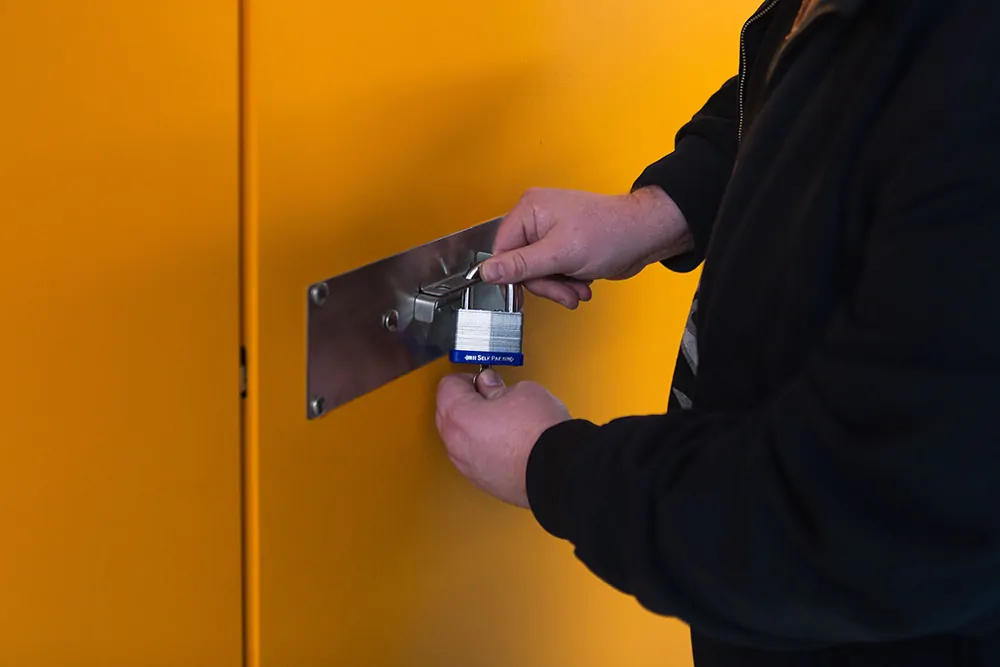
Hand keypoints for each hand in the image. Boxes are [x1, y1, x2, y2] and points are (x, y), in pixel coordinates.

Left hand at [435, 369, 570, 507]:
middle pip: (448, 413)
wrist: (559, 472)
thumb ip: (497, 386)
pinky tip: (507, 442)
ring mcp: (468, 466)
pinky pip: (475, 458)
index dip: (468, 377)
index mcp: (459, 416)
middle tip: (493, 395)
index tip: (484, 377)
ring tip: (503, 420)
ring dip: (474, 427)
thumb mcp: (522, 391)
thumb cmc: (540, 434)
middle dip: (467, 402)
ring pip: (461, 439)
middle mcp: (456, 444)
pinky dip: (484, 448)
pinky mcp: (483, 482)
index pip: (448, 385)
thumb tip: (491, 386)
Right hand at [480, 186, 691, 308]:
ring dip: (557, 288)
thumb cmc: (610, 234)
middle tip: (564, 292)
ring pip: (537, 273)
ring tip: (578, 290)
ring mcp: (550, 233)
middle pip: (519, 265)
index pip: (502, 249)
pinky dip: (566, 284)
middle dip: (544, 284)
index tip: (527, 289)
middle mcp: (536, 219)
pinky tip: (582, 285)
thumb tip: (487, 271)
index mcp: (529, 210)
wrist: (645, 237)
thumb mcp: (559, 254)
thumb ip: (520, 265)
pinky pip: (552, 273)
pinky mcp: (563, 247)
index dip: (512, 274)